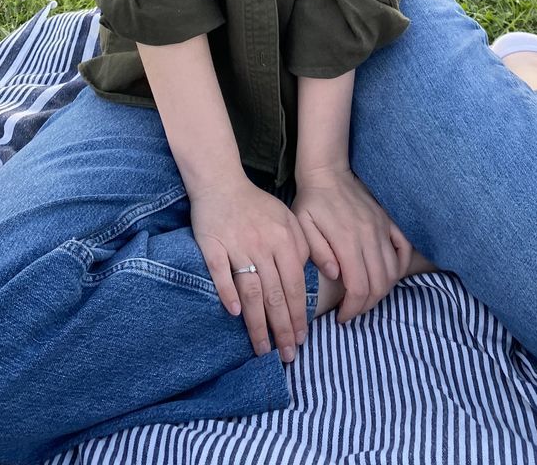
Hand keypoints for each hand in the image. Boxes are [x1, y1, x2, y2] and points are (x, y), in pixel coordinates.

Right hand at [189, 176, 310, 361]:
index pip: (295, 285)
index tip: (301, 339)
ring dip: (257, 323)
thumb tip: (324, 273)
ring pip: (250, 291)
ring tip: (262, 349)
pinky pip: (220, 273)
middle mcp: (263, 245)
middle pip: (275, 294)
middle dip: (282, 328)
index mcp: (284, 239)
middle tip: (288, 354)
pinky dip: (227, 293)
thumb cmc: (257, 205)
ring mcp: (237, 245)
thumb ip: (305, 245)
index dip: (298, 315)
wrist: (221, 182)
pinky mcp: (213, 245)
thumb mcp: (289, 219)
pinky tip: (234, 314)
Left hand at [291, 164, 414, 323]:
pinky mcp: (388, 222)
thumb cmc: (311, 202)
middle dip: (366, 306)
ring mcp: (382, 228)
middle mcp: (369, 237)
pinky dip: (400, 267)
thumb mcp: (302, 227)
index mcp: (347, 241)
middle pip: (379, 285)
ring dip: (382, 291)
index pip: (359, 287)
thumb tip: (336, 275)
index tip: (341, 316)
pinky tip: (388, 276)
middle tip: (352, 311)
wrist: (327, 172)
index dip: (353, 309)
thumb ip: (318, 252)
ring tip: (365, 297)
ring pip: (393, 271)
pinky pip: (404, 249)